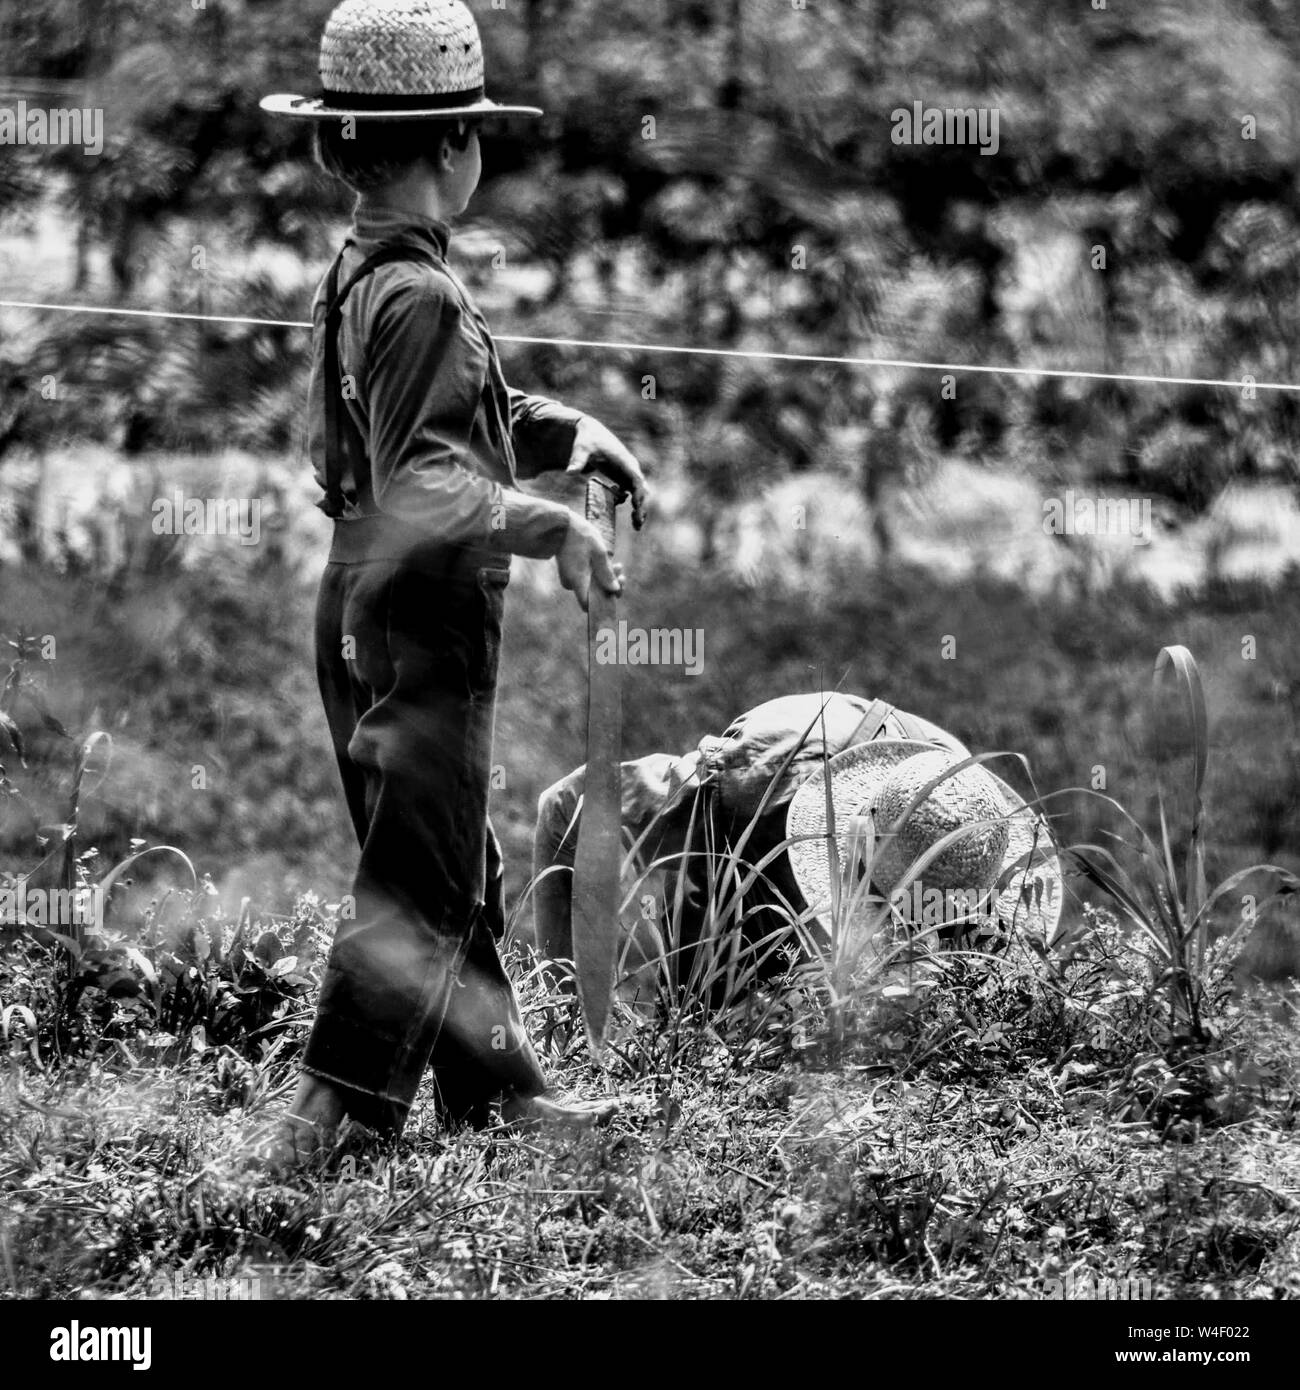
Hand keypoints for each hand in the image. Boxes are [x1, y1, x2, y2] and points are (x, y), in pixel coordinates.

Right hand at [556, 514, 624, 612]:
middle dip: (610, 585)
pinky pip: (586, 578)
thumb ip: (606, 573)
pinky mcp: (570, 572)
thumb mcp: (598, 552)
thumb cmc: (580, 536)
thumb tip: (615, 590)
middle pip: (593, 594)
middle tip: (619, 570)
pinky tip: (608, 563)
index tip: (615, 590)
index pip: (587, 604)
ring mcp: (569, 578)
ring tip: (617, 564)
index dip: (603, 602)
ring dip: (606, 578)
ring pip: (591, 585)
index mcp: (577, 580)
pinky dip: (597, 573)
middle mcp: (571, 583)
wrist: (561, 523)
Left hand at [565, 415, 649, 529]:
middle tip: (637, 524)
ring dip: (639, 508)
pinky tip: (623, 510)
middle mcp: (630, 468)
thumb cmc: (587, 439)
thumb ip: (577, 460)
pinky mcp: (622, 477)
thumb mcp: (581, 448)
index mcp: (624, 460)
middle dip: (642, 506)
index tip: (636, 506)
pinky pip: (630, 493)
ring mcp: (628, 473)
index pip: (636, 479)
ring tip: (636, 526)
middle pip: (642, 489)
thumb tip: (569, 472)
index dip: (638, 493)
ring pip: (639, 493)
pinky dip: (630, 503)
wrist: (589, 433)